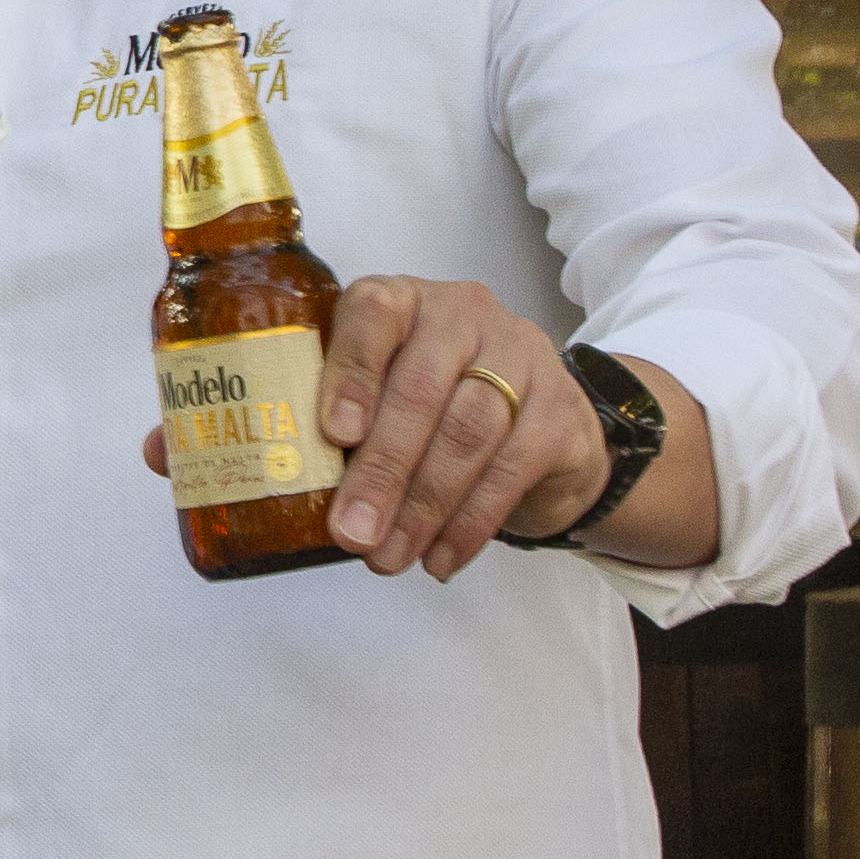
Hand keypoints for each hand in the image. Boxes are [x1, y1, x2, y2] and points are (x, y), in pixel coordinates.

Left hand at [318, 277, 595, 577]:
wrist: (544, 428)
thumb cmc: (438, 407)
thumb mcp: (387, 395)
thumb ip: (348, 422)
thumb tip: (300, 491)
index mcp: (405, 300)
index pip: (375, 313)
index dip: (352, 372)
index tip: (335, 434)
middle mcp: (464, 314)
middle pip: (419, 389)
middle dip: (383, 470)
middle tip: (353, 532)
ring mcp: (520, 355)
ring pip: (467, 432)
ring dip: (423, 506)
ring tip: (389, 556)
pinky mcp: (560, 407)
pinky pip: (512, 469)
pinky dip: (471, 522)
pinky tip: (441, 558)